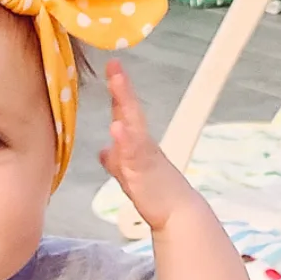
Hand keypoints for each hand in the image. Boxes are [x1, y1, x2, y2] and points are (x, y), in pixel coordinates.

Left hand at [99, 59, 190, 231]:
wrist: (176, 215)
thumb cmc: (156, 194)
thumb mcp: (130, 174)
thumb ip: (117, 161)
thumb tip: (104, 150)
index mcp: (138, 144)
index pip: (126, 112)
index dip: (119, 91)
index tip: (112, 68)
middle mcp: (143, 144)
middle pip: (131, 111)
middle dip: (122, 88)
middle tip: (114, 64)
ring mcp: (144, 156)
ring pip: (133, 125)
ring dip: (124, 103)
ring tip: (116, 81)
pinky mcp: (145, 171)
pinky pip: (134, 153)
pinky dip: (125, 140)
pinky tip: (116, 127)